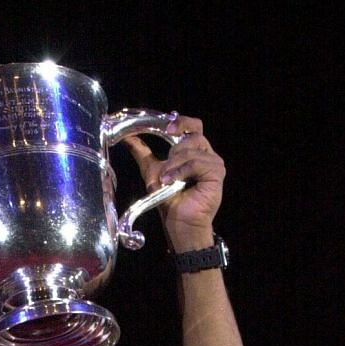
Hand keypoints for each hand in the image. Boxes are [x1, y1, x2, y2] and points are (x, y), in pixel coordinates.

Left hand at [124, 115, 224, 250]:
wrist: (179, 223)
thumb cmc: (170, 201)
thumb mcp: (152, 172)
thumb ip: (143, 154)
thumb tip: (128, 138)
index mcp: (193, 151)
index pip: (192, 126)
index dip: (180, 122)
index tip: (166, 128)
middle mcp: (205, 153)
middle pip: (194, 132)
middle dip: (174, 147)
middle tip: (164, 165)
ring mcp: (213, 162)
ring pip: (192, 148)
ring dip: (174, 163)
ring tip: (166, 180)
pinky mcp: (217, 172)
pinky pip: (197, 161)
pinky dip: (181, 171)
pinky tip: (173, 182)